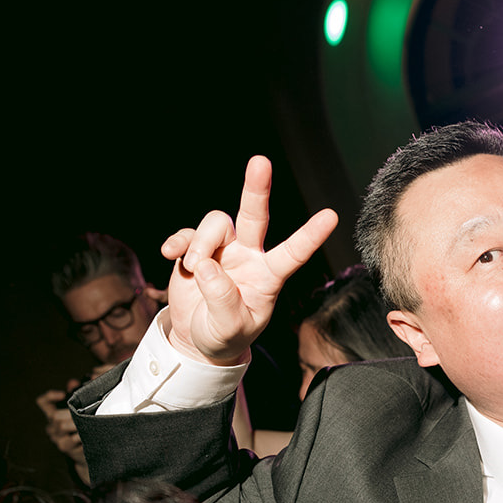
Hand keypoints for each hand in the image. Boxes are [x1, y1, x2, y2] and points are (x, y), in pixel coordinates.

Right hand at [35, 382, 89, 480]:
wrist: (92, 454)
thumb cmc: (87, 430)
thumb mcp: (82, 413)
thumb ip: (78, 397)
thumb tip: (73, 383)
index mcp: (54, 416)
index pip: (43, 402)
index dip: (50, 397)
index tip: (62, 394)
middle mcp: (52, 428)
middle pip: (53, 415)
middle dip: (70, 413)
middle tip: (85, 412)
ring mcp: (58, 438)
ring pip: (61, 426)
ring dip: (76, 423)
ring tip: (88, 422)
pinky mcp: (66, 448)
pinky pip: (71, 439)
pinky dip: (81, 434)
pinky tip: (89, 433)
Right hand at [160, 156, 338, 364]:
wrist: (197, 340)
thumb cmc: (224, 336)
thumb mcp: (229, 329)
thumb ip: (222, 301)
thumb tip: (207, 267)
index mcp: (268, 277)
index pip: (293, 253)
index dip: (310, 235)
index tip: (331, 216)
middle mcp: (249, 257)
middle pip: (254, 215)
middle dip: (257, 188)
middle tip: (261, 162)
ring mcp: (222, 251)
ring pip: (216, 224)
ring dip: (201, 243)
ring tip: (195, 269)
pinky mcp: (195, 251)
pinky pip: (187, 234)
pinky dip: (178, 241)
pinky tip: (170, 254)